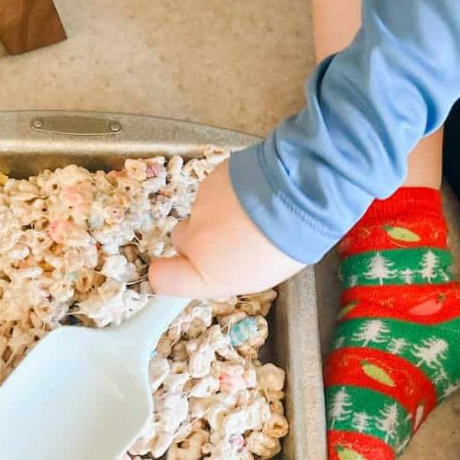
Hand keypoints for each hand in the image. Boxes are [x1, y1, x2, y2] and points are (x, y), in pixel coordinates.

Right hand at [149, 160, 305, 297]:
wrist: (298, 196)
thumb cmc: (286, 245)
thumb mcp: (256, 277)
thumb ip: (222, 272)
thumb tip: (216, 265)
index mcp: (205, 272)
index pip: (161, 278)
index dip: (166, 273)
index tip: (176, 270)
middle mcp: (195, 241)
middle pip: (180, 240)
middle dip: (199, 239)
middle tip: (230, 237)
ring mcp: (200, 208)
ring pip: (200, 212)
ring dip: (219, 213)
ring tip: (254, 213)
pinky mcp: (209, 181)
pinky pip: (213, 191)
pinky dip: (228, 193)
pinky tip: (253, 194)